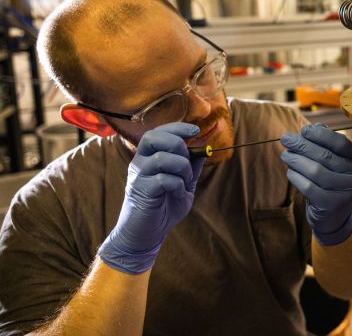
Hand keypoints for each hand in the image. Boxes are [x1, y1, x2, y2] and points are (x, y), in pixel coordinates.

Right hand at [98, 122, 204, 273]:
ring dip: (181, 168)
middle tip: (187, 163)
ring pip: (161, 157)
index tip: (196, 130)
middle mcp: (139, 163)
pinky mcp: (141, 192)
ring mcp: (138, 177)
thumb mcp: (183, 184)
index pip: (157, 132)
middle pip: (154, 137)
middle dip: (178, 144)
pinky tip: (177, 194)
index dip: (177, 127)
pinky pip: (163, 179)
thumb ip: (191, 167)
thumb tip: (203, 149)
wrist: (146, 235)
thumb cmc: (164, 208)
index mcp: (148, 158)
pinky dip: (177, 185)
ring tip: (184, 182)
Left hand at [281, 124, 351, 245]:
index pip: (341, 143)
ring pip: (316, 171)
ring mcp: (346, 194)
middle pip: (326, 156)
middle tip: (286, 138)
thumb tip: (313, 128)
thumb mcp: (334, 162)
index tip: (304, 130)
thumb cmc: (332, 182)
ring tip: (286, 154)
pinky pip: (309, 187)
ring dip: (297, 160)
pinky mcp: (331, 206)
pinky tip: (290, 171)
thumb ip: (326, 143)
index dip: (321, 135)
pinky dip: (296, 177)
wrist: (333, 216)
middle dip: (303, 145)